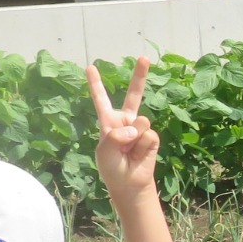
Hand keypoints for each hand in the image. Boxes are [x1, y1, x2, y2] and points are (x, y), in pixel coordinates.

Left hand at [88, 59, 159, 198]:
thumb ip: (117, 135)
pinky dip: (143, 147)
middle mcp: (126, 121)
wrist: (129, 184)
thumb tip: (137, 127)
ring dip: (134, 139)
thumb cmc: (112, 167)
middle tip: (144, 58)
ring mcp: (140, 128)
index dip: (96, 84)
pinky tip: (139, 155)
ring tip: (129, 152)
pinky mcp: (152, 138)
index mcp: (108, 121)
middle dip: (140, 75)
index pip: (101, 99)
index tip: (90, 67)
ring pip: (140, 123)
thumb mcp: (106, 150)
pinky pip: (149, 136)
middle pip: (134, 95)